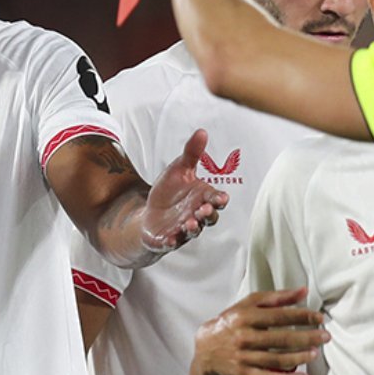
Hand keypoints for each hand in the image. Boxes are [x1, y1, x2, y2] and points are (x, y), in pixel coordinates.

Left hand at [141, 130, 229, 252]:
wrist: (151, 213)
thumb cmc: (170, 191)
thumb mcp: (179, 169)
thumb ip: (191, 153)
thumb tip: (202, 131)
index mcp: (202, 198)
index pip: (216, 199)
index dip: (219, 199)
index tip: (222, 198)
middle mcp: (196, 215)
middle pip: (209, 217)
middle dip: (208, 214)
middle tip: (204, 209)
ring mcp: (184, 229)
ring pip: (193, 231)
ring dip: (193, 228)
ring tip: (189, 224)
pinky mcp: (169, 239)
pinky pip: (172, 242)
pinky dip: (171, 241)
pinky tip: (169, 238)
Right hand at [194, 287, 327, 374]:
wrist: (206, 348)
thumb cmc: (232, 323)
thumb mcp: (248, 305)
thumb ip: (276, 298)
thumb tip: (303, 291)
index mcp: (245, 316)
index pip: (279, 316)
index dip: (302, 317)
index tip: (319, 318)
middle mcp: (243, 337)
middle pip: (281, 339)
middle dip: (306, 338)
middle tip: (325, 337)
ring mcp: (243, 357)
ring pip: (277, 360)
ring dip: (300, 357)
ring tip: (316, 354)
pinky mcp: (243, 374)